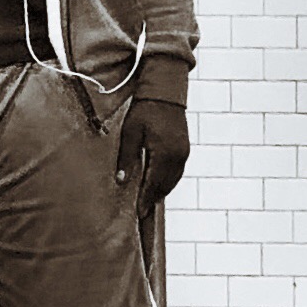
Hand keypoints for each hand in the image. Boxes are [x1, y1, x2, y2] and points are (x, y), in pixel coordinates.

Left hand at [115, 98, 188, 214]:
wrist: (164, 92)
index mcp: (163, 153)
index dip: (145, 200)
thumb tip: (121, 180)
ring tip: (149, 201)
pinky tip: (159, 184)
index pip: (153, 184)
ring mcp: (184, 153)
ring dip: (161, 191)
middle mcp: (177, 156)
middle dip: (153, 199)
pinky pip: (177, 171)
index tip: (139, 214)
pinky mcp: (185, 148)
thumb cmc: (144, 110)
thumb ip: (127, 157)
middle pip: (165, 185)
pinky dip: (168, 180)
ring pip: (173, 180)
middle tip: (142, 212)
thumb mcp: (130, 133)